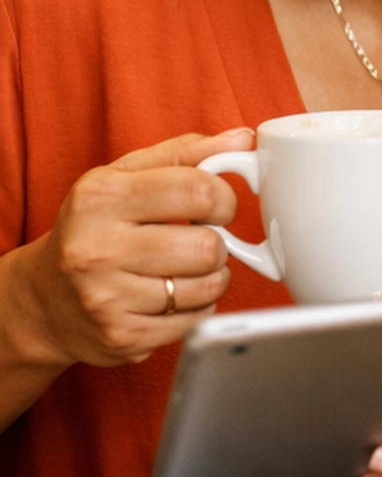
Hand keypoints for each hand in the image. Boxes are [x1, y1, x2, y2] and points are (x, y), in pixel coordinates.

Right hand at [4, 129, 248, 373]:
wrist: (45, 299)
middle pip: (207, 246)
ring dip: (211, 276)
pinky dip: (197, 307)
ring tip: (186, 267)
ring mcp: (107, 298)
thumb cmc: (94, 228)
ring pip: (208, 286)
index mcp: (100, 198)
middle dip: (217, 242)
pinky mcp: (122, 337)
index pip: (197, 191)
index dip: (224, 197)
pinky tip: (173, 296)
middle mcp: (96, 249)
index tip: (218, 204)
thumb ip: (185, 153)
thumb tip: (242, 139)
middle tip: (199, 239)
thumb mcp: (125, 177)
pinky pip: (196, 320)